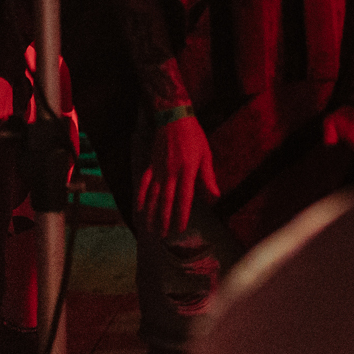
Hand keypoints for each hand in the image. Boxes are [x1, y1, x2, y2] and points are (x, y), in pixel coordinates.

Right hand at [137, 116, 219, 237]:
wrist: (174, 117)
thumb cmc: (194, 136)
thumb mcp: (206, 154)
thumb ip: (208, 177)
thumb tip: (215, 197)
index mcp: (187, 170)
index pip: (184, 198)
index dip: (181, 215)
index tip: (180, 229)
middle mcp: (171, 172)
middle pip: (166, 201)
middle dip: (164, 220)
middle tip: (163, 236)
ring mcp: (158, 169)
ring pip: (152, 196)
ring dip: (150, 214)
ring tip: (149, 229)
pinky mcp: (150, 164)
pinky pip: (143, 183)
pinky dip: (139, 197)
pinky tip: (138, 209)